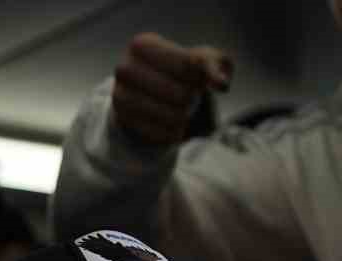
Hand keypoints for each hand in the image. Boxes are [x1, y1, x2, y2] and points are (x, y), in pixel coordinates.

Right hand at [112, 32, 233, 147]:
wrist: (147, 96)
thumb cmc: (178, 73)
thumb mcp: (200, 61)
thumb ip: (216, 66)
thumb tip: (221, 84)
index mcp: (143, 45)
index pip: (187, 66)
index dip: (200, 77)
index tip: (196, 79)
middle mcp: (125, 68)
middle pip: (182, 94)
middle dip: (191, 99)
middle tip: (185, 96)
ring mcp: (120, 96)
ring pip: (173, 117)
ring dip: (184, 117)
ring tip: (179, 110)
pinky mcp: (124, 122)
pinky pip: (163, 135)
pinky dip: (173, 133)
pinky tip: (170, 125)